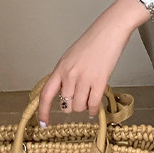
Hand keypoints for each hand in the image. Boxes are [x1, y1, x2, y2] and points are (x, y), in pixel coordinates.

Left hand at [37, 0, 136, 124]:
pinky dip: (93, 110)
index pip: (45, 94)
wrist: (111, 29)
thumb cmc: (95, 40)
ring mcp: (84, 78)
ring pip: (79, 106)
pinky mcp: (99, 80)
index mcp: (61, 67)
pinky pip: (93, 104)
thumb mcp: (72, 56)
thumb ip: (66, 74)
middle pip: (65, 105)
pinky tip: (95, 109)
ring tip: (90, 100)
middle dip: (72, 106)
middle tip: (80, 100)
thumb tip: (66, 93)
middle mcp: (69, 74)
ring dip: (84, 107)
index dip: (42, 112)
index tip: (43, 123)